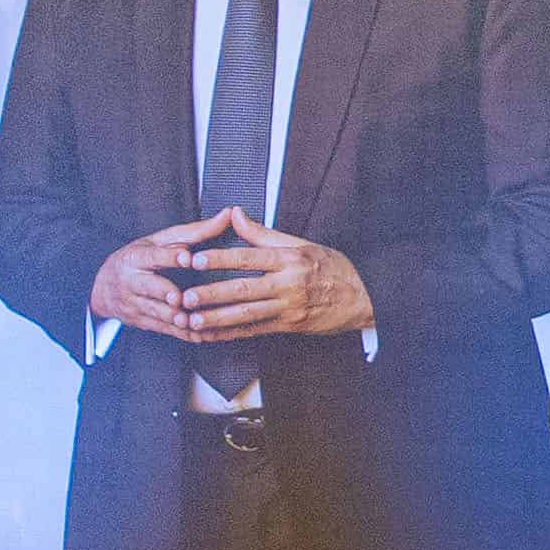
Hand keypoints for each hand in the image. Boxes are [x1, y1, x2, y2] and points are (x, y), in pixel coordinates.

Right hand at [84, 221, 220, 335]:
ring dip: (173, 318)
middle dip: (163, 292)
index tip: (185, 257)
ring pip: (155, 312)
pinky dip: (181, 334)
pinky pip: (163, 330)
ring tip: (189, 321)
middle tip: (178, 297)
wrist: (104, 289)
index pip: (153, 255)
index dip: (169, 257)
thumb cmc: (140, 258)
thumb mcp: (161, 240)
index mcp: (137, 257)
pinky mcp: (142, 322)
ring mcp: (134, 304)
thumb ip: (195, 231)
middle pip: (148, 287)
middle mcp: (132, 281)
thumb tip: (229, 214)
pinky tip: (199, 335)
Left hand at [185, 219, 380, 338]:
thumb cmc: (332, 267)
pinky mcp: (289, 326)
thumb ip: (263, 233)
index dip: (220, 259)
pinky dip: (231, 334)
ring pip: (247, 314)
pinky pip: (255, 331)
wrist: (364, 297)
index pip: (249, 257)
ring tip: (192, 320)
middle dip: (212, 294)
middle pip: (244, 289)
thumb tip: (234, 214)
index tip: (195, 260)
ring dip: (217, 318)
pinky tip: (211, 334)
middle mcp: (289, 284)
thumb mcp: (301, 244)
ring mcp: (289, 307)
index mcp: (290, 259)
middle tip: (185, 297)